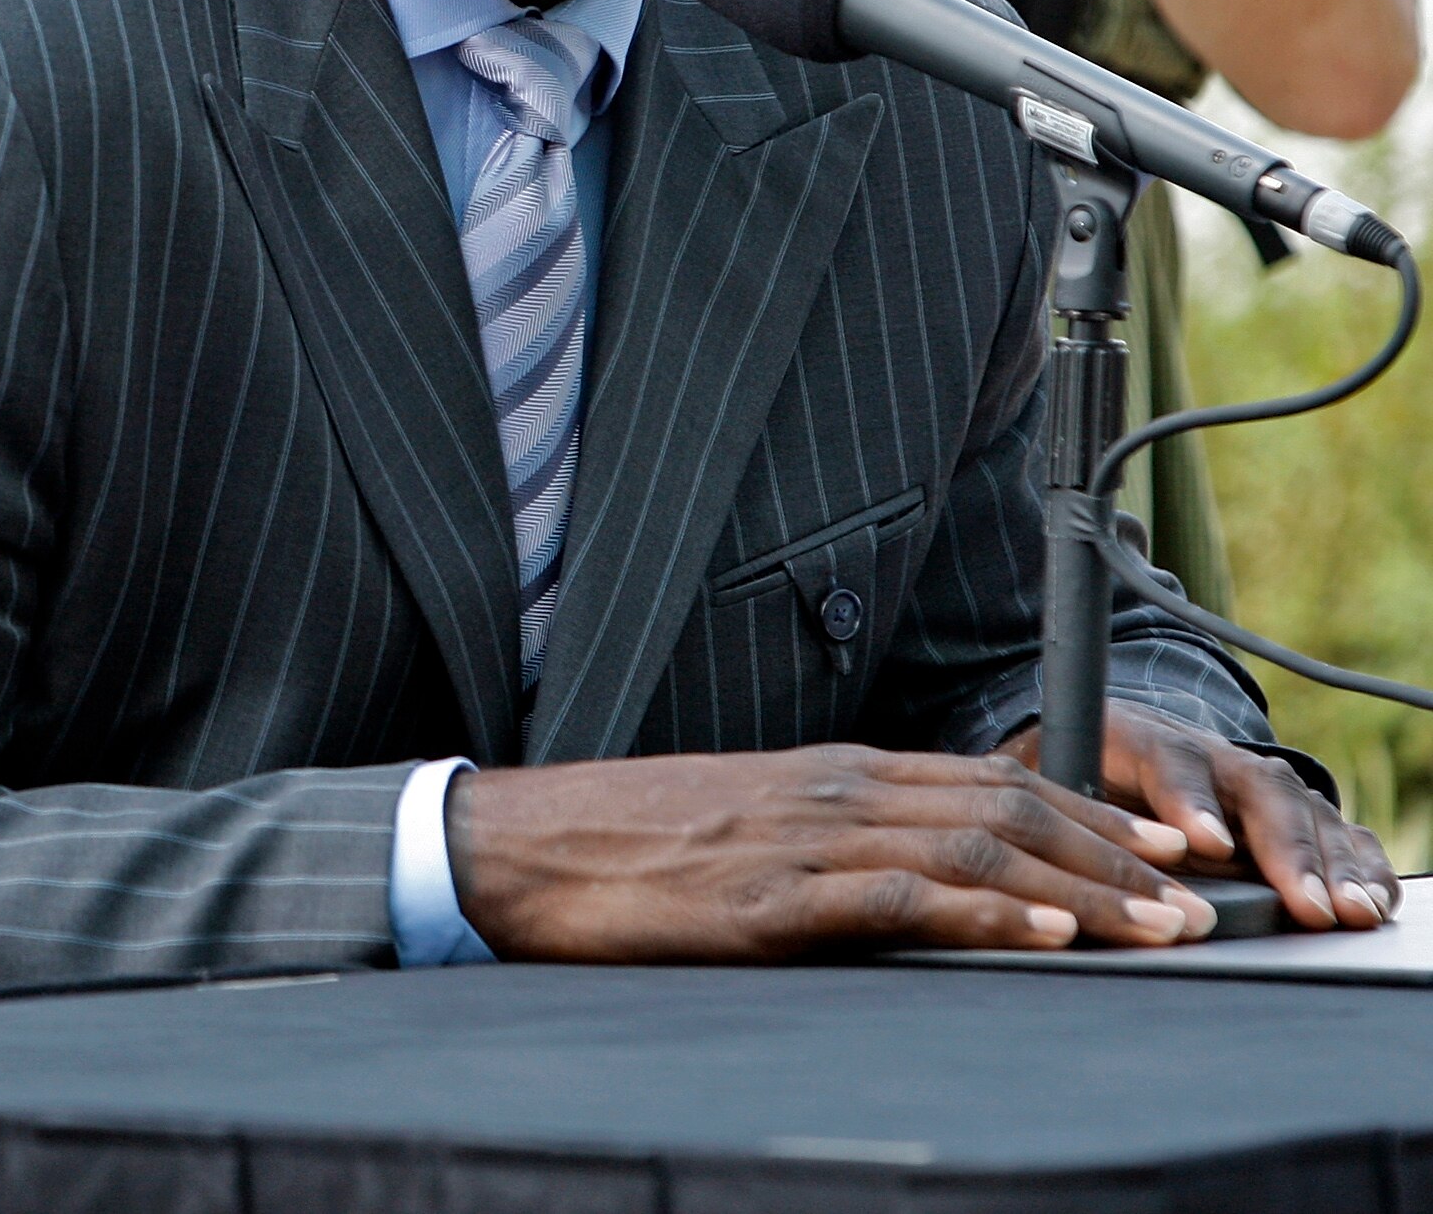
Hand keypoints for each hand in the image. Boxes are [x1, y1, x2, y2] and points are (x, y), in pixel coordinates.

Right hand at [447, 743, 1219, 959]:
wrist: (520, 846)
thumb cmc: (624, 843)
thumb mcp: (743, 824)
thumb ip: (829, 837)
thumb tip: (907, 872)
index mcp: (830, 774)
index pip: (986, 782)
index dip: (1087, 814)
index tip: (1159, 848)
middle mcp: (832, 791)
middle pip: (1003, 807)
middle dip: (1110, 854)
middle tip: (1187, 898)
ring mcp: (802, 840)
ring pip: (972, 846)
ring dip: (1079, 889)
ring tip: (1152, 926)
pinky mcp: (769, 897)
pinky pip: (900, 897)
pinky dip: (984, 912)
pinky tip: (1042, 932)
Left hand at [996, 701, 1401, 932]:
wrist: (1094, 746)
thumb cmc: (1057, 775)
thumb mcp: (1038, 783)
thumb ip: (1051, 813)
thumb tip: (1054, 872)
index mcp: (1132, 736)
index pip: (1165, 757)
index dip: (1187, 799)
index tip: (1203, 842)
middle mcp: (1206, 755)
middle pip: (1254, 790)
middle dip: (1283, 849)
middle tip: (1304, 901)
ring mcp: (1250, 782)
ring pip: (1300, 811)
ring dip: (1329, 863)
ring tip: (1346, 910)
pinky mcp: (1283, 814)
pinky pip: (1333, 832)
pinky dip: (1358, 866)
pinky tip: (1370, 902)